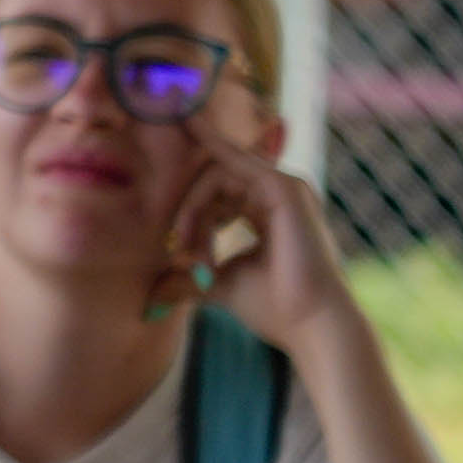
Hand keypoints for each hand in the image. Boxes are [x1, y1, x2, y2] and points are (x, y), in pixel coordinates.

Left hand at [175, 121, 356, 344]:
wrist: (311, 327)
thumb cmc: (274, 309)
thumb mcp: (220, 284)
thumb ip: (190, 277)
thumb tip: (152, 294)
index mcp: (269, 211)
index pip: (220, 187)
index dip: (191, 193)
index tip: (167, 181)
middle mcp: (279, 193)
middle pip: (212, 180)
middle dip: (188, 215)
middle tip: (177, 256)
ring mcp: (285, 187)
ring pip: (216, 175)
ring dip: (193, 210)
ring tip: (188, 253)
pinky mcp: (285, 188)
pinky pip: (232, 162)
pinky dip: (206, 169)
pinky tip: (187, 136)